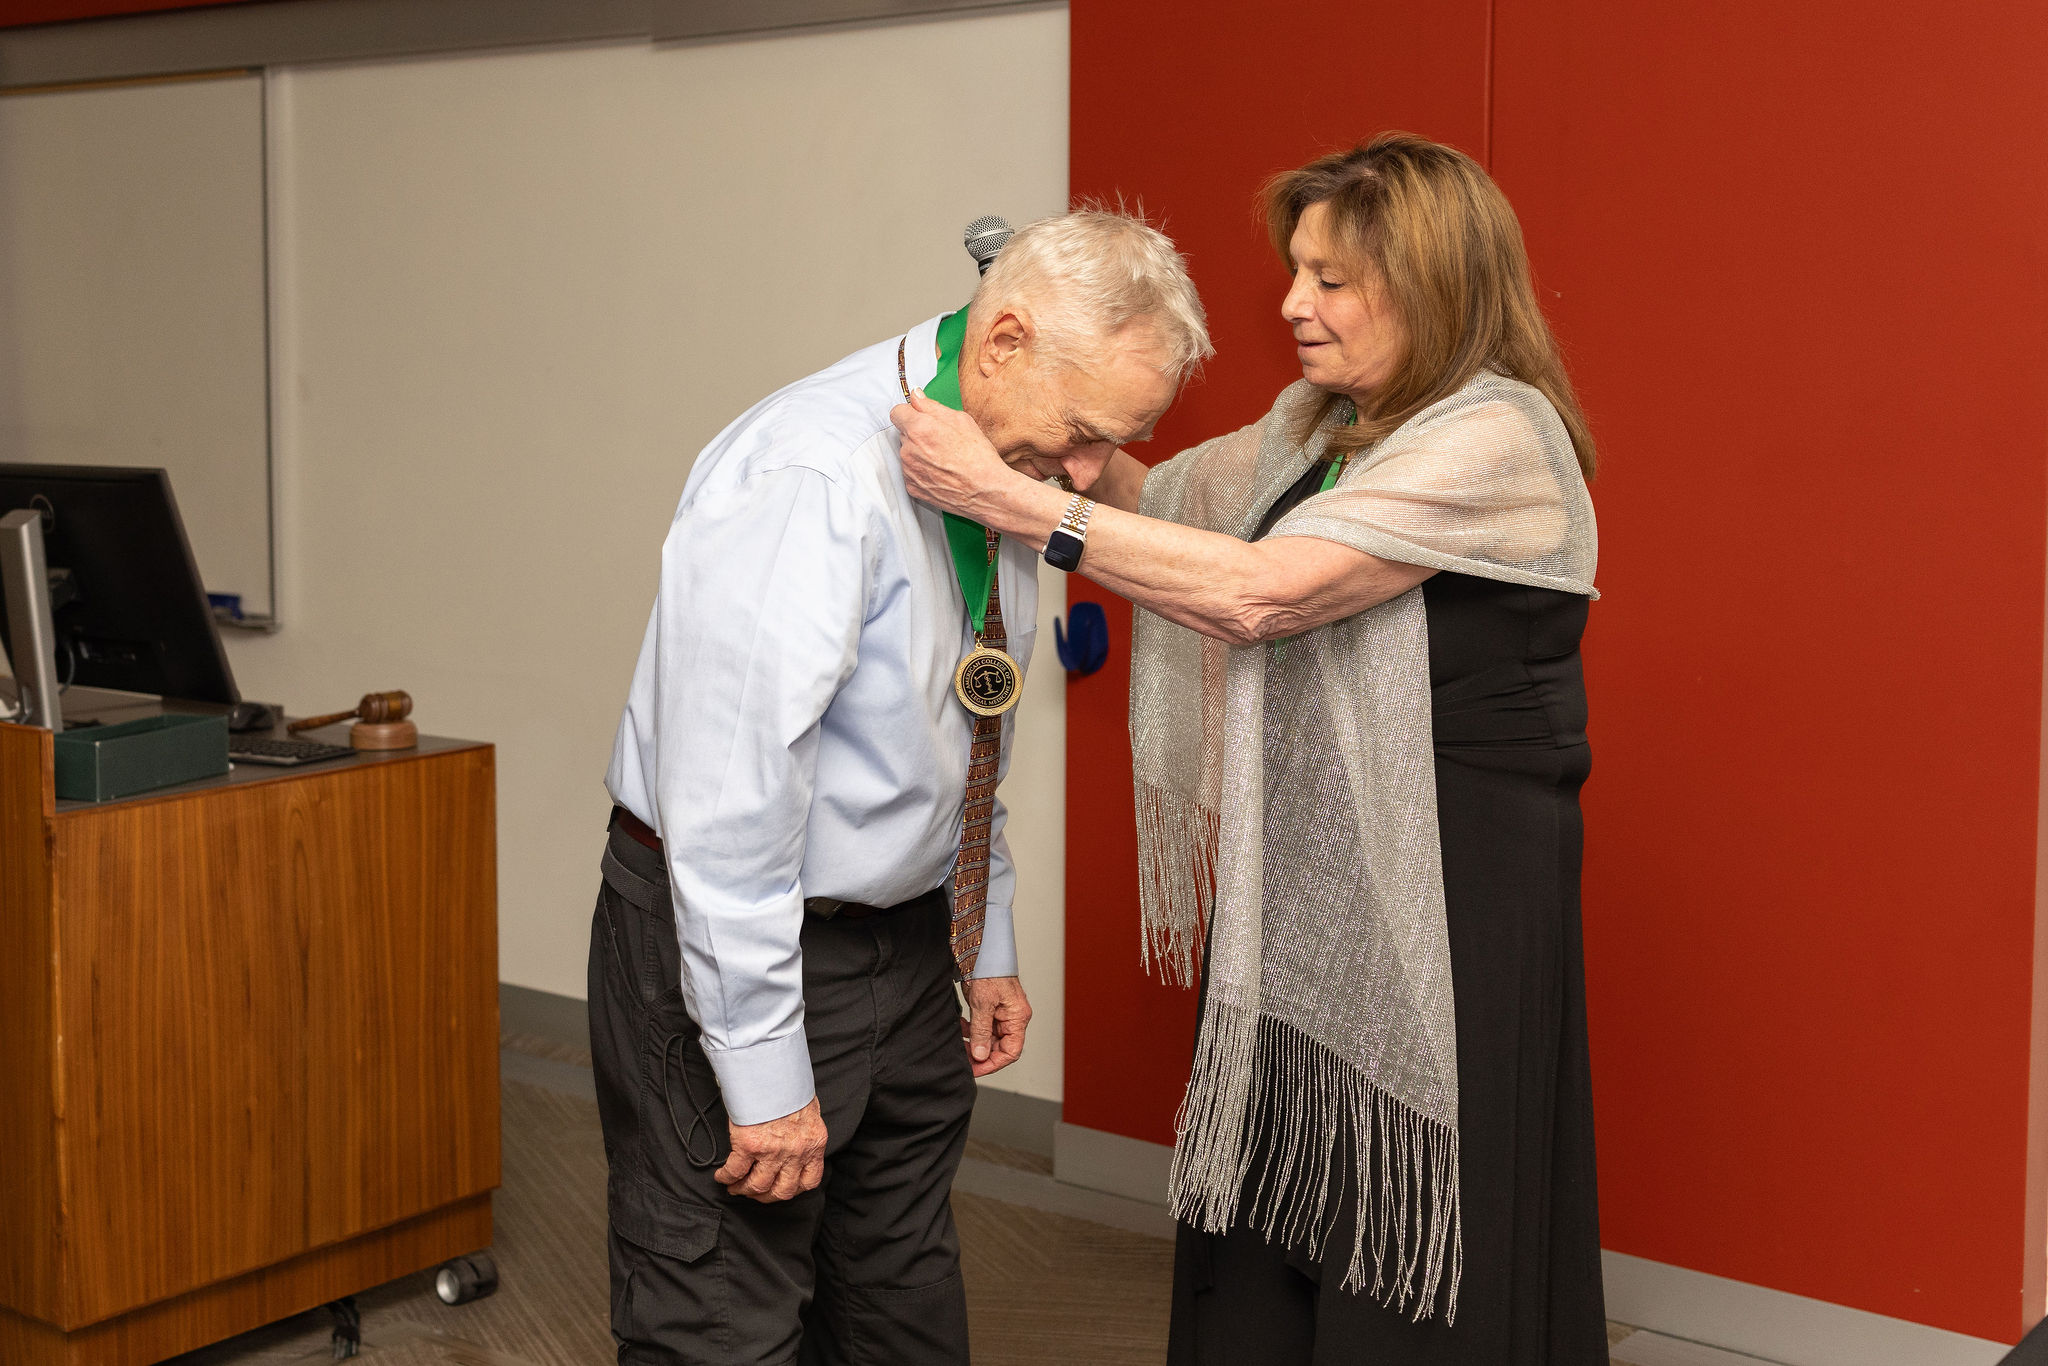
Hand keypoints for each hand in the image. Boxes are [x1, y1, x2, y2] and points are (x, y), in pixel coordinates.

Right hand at [715, 1096, 825, 1202]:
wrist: (772, 1071)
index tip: (781, 1189)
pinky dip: (727, 1177)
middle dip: (766, 1196)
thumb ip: (802, 1131)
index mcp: (813, 1143)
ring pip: (758, 1185)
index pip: (809, 1180)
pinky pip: (735, 1171)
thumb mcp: (808, 1111)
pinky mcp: (749, 1145)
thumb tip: (793, 1139)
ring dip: (744, 1189)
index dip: (793, 1189)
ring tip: (735, 1187)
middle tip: (754, 1192)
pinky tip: (722, 1176)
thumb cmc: (788, 1086)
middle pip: (782, 1190)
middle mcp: (796, 1151)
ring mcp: (773, 1151)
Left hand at [892, 389, 1016, 519]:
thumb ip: (932, 406)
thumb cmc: (978, 456)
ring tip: (943, 459)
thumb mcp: (961, 420)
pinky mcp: (912, 487)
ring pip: (907, 454)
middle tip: (941, 440)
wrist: (985, 491)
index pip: (897, 412)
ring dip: (918, 453)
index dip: (909, 413)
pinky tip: (941, 472)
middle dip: (917, 433)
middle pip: (903, 434)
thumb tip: (916, 396)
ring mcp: (908, 470)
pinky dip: (921, 471)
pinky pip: (910, 473)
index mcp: (919, 428)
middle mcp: (908, 449)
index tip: (919, 417)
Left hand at [961, 975, 1030, 1076]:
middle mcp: (1013, 1017)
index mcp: (1018, 1017)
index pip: (1011, 1052)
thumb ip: (981, 1031)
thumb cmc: (990, 970)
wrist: (982, 949)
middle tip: (963, 1056)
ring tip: (960, 1041)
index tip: (975, 1068)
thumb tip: (981, 1055)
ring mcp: (1002, 1012)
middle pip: (1000, 1047)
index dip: (993, 1064)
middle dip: (981, 1054)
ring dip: (974, 1042)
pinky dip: (972, 1030)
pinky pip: (984, 1026)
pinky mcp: (992, 1007)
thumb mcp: (983, 1004)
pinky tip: (961, 1027)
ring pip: (990, 1038)